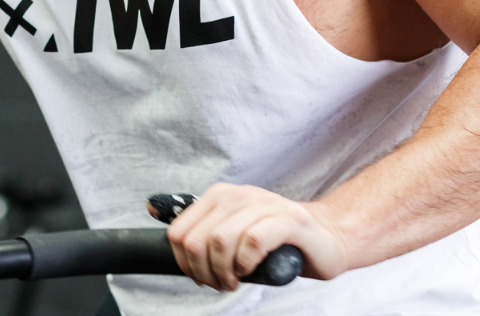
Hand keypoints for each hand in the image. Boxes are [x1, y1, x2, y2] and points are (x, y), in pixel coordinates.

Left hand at [163, 183, 348, 290]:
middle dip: (202, 271)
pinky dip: (246, 263)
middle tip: (219, 283)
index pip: (179, 231)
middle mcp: (239, 195)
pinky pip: (253, 241)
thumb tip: (151, 210)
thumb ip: (202, 226)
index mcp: (219, 196)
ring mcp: (265, 205)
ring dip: (223, 271)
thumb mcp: (233, 229)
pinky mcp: (289, 221)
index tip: (199, 277)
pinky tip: (250, 270)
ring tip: (233, 281)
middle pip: (197, 240)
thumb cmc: (277, 239)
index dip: (184, 262)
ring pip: (221, 240)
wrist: (328, 237)